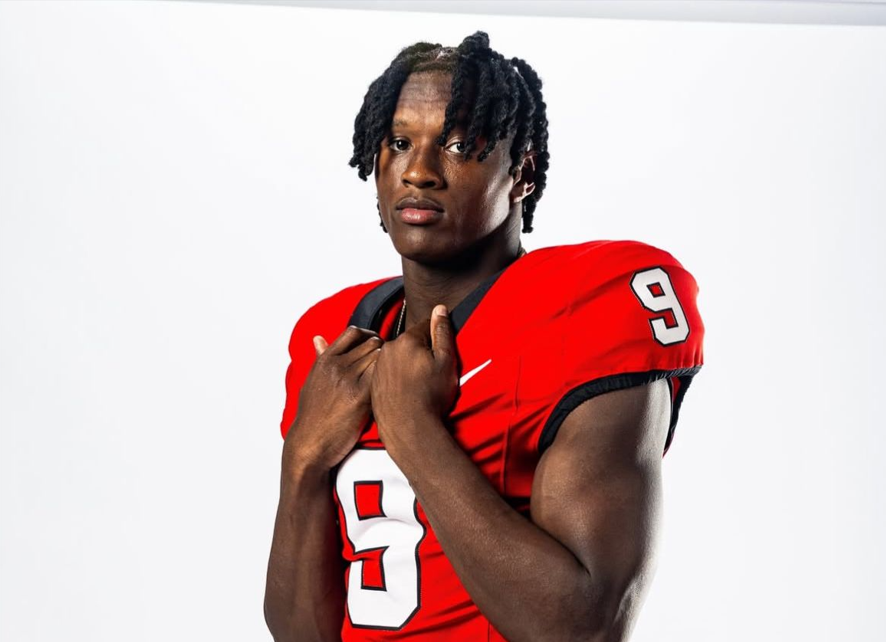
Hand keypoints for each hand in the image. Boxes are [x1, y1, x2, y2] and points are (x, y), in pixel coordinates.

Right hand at [284, 326, 381, 470]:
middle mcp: (336, 366)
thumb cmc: (312, 416)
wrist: (309, 444)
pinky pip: (382, 376)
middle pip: (372, 342)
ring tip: (392, 376)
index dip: (369, 336)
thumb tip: (318, 338)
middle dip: (384, 351)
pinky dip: (390, 378)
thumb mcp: (311, 381)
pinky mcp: (360, 397)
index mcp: (325, 360)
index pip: (353, 332)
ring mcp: (348, 380)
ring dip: (390, 364)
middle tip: (390, 364)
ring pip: (380, 357)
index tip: (375, 347)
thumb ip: (319, 358)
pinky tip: (391, 388)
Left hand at [370, 305, 458, 454]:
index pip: (424, 328)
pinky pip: (388, 373)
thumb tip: (440, 308)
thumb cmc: (430, 397)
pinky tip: (406, 392)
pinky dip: (397, 378)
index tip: (440, 353)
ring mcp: (378, 367)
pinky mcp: (373, 383)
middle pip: (409, 343)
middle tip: (431, 372)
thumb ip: (442, 332)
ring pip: (397, 358)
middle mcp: (387, 350)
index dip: (436, 339)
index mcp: (406, 341)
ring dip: (407, 365)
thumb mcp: (446, 362)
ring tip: (419, 385)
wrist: (409, 429)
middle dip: (420, 352)